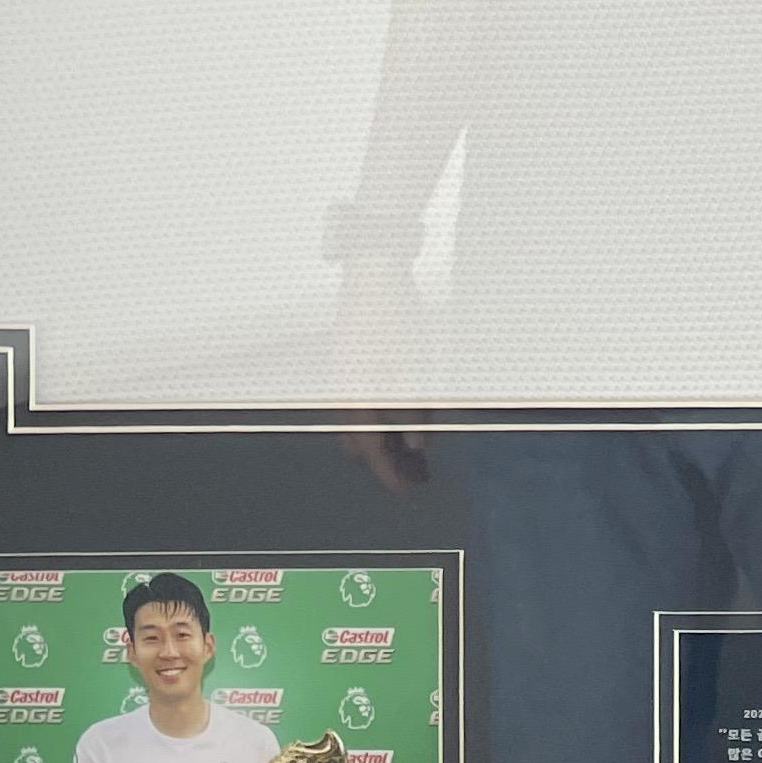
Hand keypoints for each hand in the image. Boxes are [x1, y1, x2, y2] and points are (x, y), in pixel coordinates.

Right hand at [333, 255, 429, 488]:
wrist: (373, 273)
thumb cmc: (394, 317)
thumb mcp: (413, 367)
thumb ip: (414, 411)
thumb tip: (417, 444)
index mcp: (357, 398)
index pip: (371, 450)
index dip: (389, 474)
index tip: (407, 489)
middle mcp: (345, 392)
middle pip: (360, 442)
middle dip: (386, 462)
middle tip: (415, 472)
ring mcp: (346, 376)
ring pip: (361, 423)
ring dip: (384, 439)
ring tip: (414, 446)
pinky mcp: (352, 362)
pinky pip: (362, 403)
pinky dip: (381, 417)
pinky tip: (403, 413)